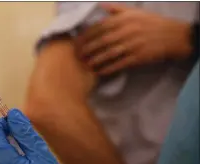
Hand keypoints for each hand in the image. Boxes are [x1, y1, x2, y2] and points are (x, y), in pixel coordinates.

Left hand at [0, 108, 63, 163]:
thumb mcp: (39, 154)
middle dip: (1, 134)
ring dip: (0, 146)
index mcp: (0, 158)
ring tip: (19, 150)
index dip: (4, 122)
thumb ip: (25, 132)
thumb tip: (15, 114)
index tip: (15, 122)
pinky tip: (15, 162)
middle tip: (19, 136)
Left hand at [77, 3, 191, 74]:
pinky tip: (100, 72)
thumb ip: (115, 9)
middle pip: (102, 41)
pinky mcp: (139, 57)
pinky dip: (109, 68)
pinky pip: (120, 64)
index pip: (100, 27)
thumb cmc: (151, 23)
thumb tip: (99, 5)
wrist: (172, 36)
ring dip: (96, 60)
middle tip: (77, 55)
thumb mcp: (134, 12)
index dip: (86, 35)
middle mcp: (127, 31)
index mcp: (124, 19)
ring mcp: (133, 44)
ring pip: (110, 53)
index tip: (77, 42)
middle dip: (87, 49)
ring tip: (85, 64)